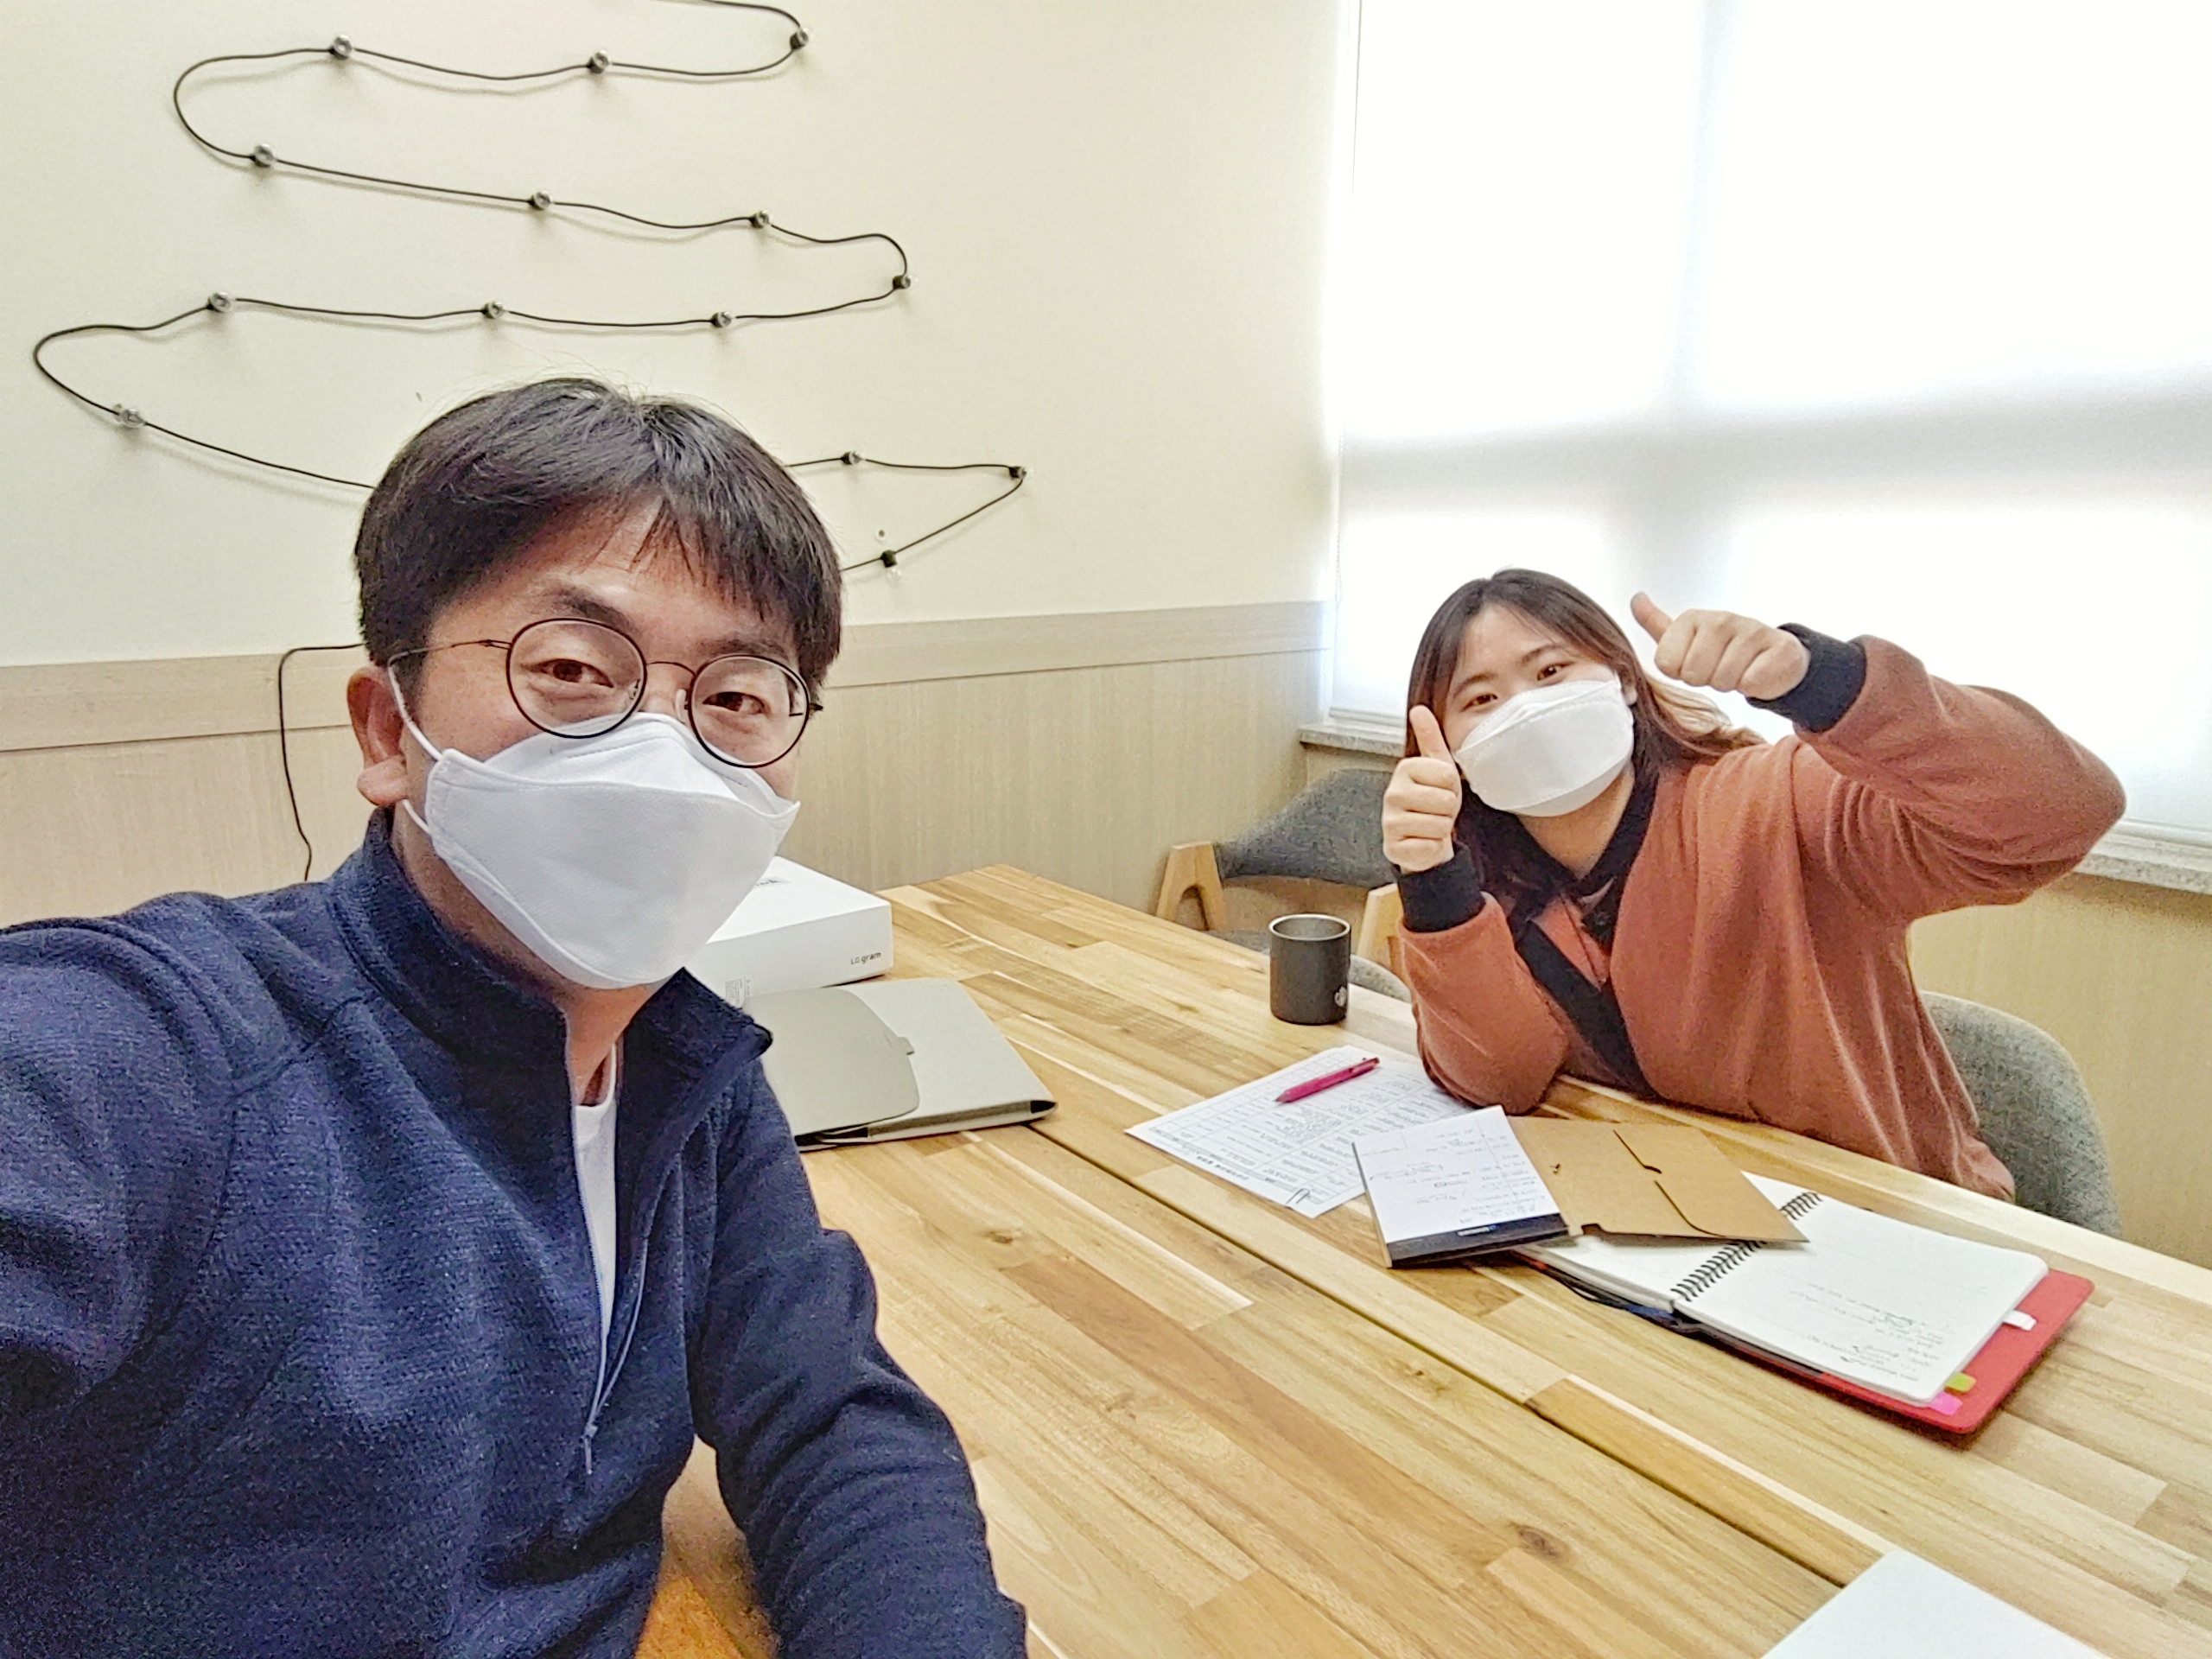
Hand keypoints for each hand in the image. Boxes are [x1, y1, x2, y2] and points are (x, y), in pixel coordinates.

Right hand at [1383, 706, 1463, 873]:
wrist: (1425, 836)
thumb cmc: (1433, 801)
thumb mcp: (1439, 767)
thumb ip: (1430, 738)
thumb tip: (1418, 709)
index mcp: (1404, 770)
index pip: (1447, 775)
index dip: (1451, 786)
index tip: (1440, 789)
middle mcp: (1392, 794)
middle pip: (1445, 801)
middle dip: (1448, 810)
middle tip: (1436, 810)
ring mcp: (1390, 822)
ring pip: (1439, 825)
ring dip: (1441, 829)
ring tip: (1430, 824)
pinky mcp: (1393, 847)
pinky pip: (1429, 846)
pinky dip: (1432, 847)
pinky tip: (1423, 841)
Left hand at [1630, 593, 1809, 700]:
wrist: (1772, 655)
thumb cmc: (1723, 650)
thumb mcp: (1685, 637)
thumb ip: (1657, 623)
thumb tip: (1636, 599)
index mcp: (1692, 618)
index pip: (1667, 665)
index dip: (1681, 672)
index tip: (1696, 661)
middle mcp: (1721, 618)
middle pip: (1694, 674)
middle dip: (1707, 680)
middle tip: (1719, 667)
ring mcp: (1751, 630)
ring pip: (1723, 680)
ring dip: (1731, 683)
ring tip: (1739, 668)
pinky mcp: (1778, 646)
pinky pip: (1752, 682)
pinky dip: (1754, 685)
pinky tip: (1758, 670)